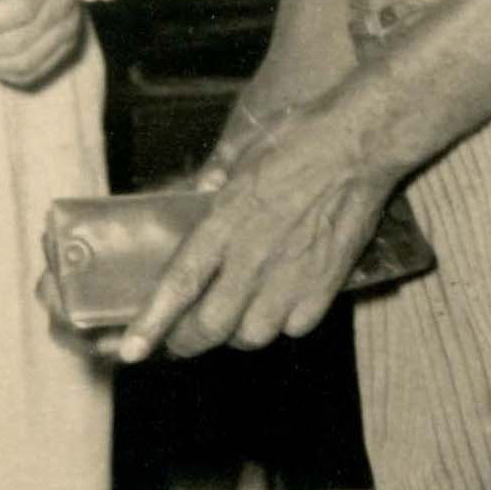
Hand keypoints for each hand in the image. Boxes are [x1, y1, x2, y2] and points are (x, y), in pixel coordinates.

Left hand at [110, 98, 395, 363]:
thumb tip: (199, 193)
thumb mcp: (240, 156)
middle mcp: (253, 258)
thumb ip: (215, 185)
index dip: (152, 323)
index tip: (132, 351)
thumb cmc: (299, 138)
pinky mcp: (326, 285)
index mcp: (225, 223)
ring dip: (237, 332)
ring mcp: (292, 276)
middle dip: (189, 340)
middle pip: (211, 326)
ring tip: (235, 316)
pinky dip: (283, 324)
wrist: (359, 144)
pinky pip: (295, 327)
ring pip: (252, 336)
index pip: (179, 285)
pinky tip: (281, 304)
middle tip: (183, 337)